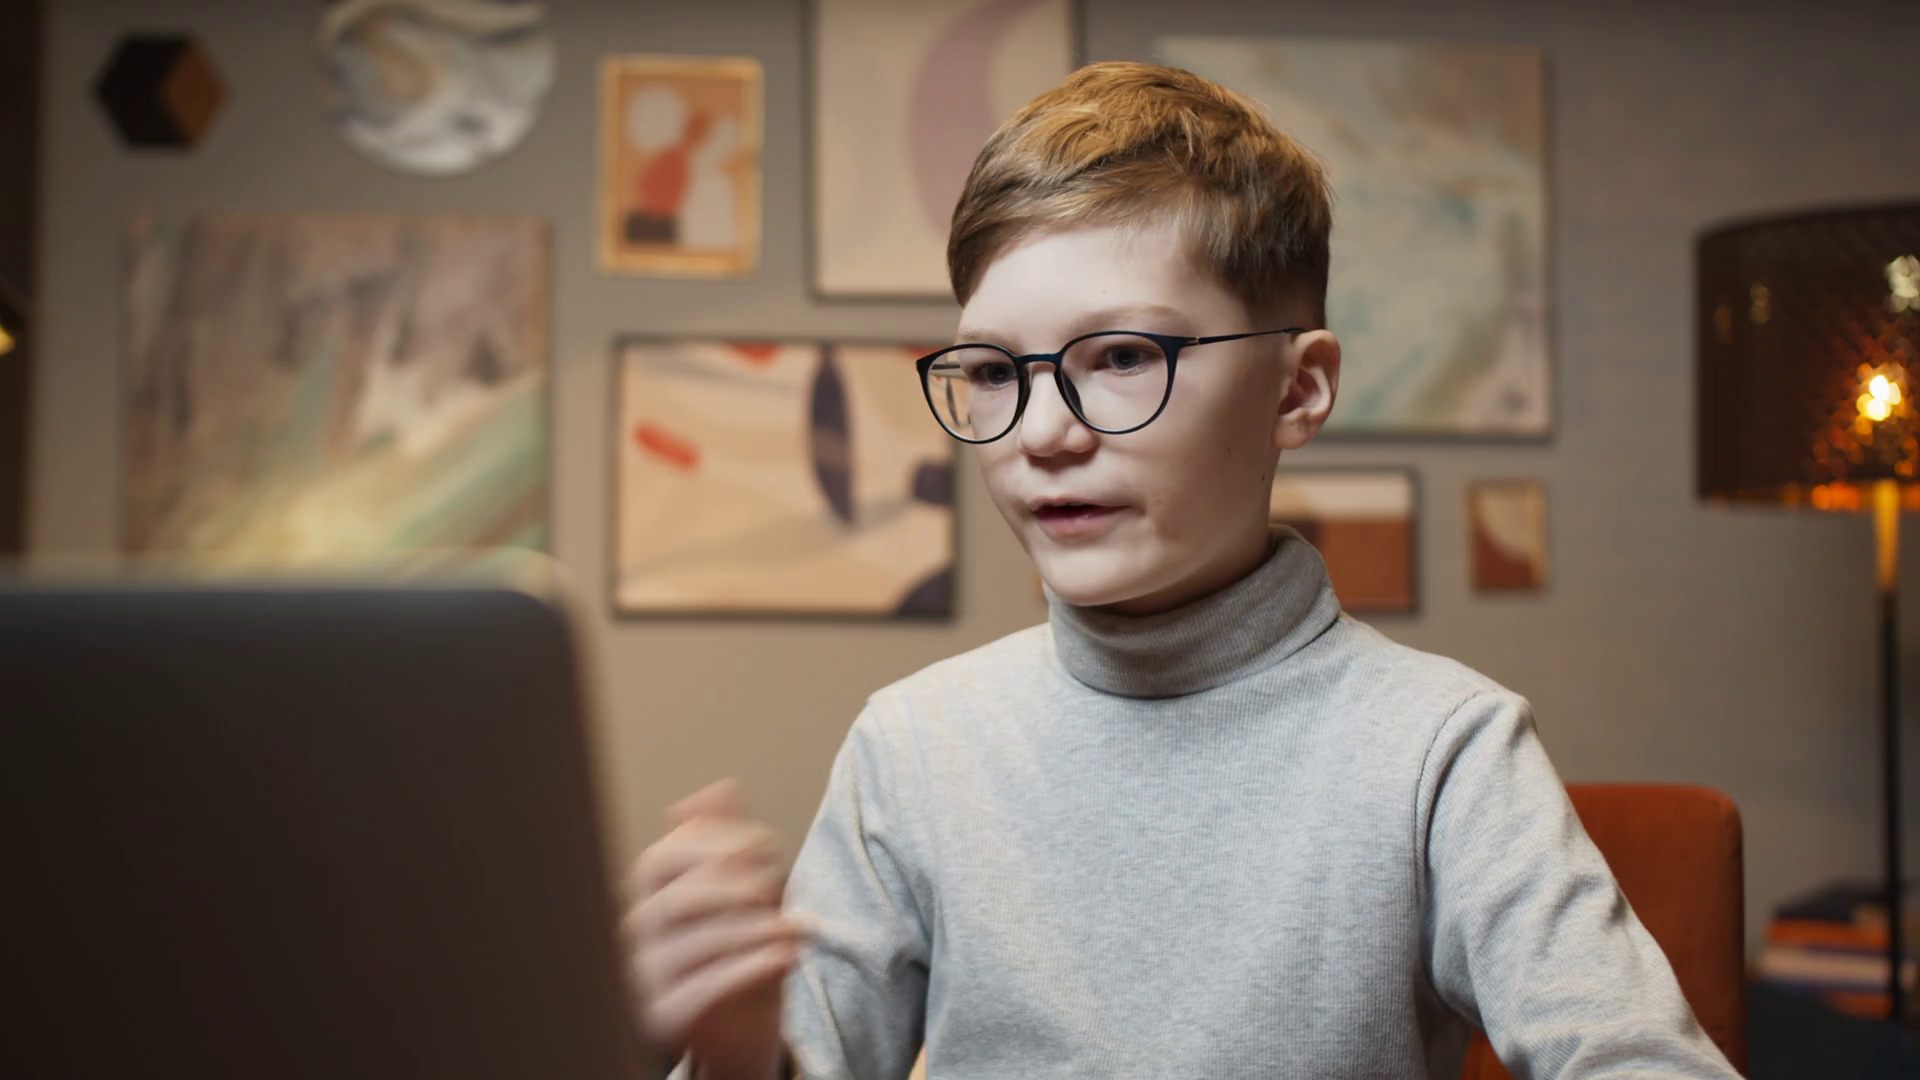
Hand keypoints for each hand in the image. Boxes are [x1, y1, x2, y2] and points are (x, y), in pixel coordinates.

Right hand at [625, 780, 809, 1078]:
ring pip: (697, 944)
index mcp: (647, 888)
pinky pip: (705, 988)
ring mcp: (645, 975)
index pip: (666, 856)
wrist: (740, 1021)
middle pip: (680, 898)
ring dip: (755, 931)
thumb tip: (723, 786)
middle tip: (776, 891)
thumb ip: (729, 835)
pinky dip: (750, 968)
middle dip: (737, 888)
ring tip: (796, 928)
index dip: (717, 844)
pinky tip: (786, 956)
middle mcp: (636, 930)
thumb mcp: (740, 884)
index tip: (767, 846)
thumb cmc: (737, 943)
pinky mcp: (664, 1015)